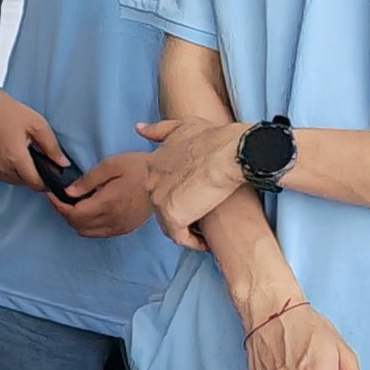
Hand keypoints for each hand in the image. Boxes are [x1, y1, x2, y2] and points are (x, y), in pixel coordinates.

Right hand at [0, 89, 69, 191]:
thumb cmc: (6, 111)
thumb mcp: (37, 124)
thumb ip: (52, 147)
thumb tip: (63, 164)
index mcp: (16, 158)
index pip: (35, 184)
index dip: (46, 183)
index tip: (50, 176)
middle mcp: (1, 167)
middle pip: (23, 183)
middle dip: (32, 174)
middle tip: (34, 156)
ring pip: (10, 180)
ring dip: (18, 173)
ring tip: (19, 152)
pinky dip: (4, 169)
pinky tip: (6, 153)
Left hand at [51, 152, 157, 241]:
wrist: (166, 179)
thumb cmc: (139, 168)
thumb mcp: (111, 165)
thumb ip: (88, 180)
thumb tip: (68, 192)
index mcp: (107, 204)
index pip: (73, 213)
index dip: (57, 205)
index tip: (50, 194)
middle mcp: (112, 221)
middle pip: (77, 225)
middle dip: (64, 212)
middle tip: (58, 198)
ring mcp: (120, 227)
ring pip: (87, 232)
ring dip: (75, 221)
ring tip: (71, 204)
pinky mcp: (126, 229)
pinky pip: (100, 233)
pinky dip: (88, 226)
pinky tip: (88, 212)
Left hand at [137, 115, 250, 246]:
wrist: (230, 152)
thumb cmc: (215, 139)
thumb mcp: (183, 127)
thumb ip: (159, 131)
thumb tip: (139, 129)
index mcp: (153, 164)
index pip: (162, 188)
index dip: (180, 197)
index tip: (197, 202)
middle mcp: (151, 182)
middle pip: (164, 206)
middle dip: (182, 214)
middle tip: (203, 219)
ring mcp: (159, 200)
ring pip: (170, 223)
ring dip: (187, 230)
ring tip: (206, 233)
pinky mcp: (172, 216)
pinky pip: (179, 237)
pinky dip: (193, 242)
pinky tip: (206, 243)